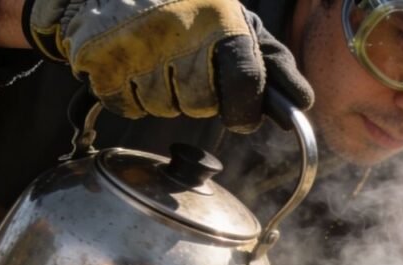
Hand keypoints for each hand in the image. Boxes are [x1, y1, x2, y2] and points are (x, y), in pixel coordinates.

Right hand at [25, 0, 312, 132]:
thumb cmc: (191, 6)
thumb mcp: (239, 23)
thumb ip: (273, 64)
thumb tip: (302, 104)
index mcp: (221, 22)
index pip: (244, 83)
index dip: (244, 110)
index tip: (241, 116)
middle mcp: (180, 30)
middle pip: (200, 104)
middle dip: (197, 97)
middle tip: (188, 68)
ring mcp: (136, 44)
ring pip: (162, 107)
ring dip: (163, 96)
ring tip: (157, 59)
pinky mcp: (100, 58)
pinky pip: (126, 105)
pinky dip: (129, 95)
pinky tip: (132, 66)